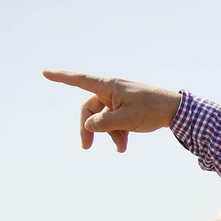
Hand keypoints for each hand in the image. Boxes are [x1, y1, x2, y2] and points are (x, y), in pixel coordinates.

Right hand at [43, 70, 182, 152]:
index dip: (61, 77)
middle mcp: (111, 90)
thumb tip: (88, 125)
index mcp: (109, 86)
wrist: (176, 111)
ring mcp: (119, 99)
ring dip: (109, 134)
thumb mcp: (126, 120)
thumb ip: (104, 123)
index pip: (79, 80)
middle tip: (86, 147)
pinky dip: (118, 132)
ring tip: (121, 149)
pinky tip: (124, 145)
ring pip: (103, 118)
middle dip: (89, 128)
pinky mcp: (127, 108)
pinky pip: (115, 121)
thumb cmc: (152, 110)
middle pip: (89, 108)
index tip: (44, 72)